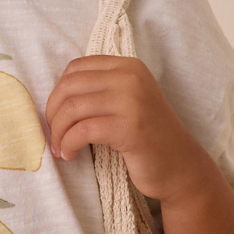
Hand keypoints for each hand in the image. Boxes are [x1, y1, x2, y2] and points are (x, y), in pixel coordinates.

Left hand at [45, 55, 211, 205]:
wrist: (180, 167)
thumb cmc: (147, 137)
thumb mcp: (127, 102)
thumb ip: (100, 90)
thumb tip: (55, 96)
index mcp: (128, 66)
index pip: (76, 68)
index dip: (58, 92)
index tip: (57, 115)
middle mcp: (131, 77)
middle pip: (70, 86)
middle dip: (53, 113)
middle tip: (55, 135)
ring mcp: (132, 101)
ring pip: (72, 108)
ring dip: (59, 132)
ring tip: (60, 148)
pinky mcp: (130, 128)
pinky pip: (83, 130)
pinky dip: (69, 144)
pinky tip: (70, 154)